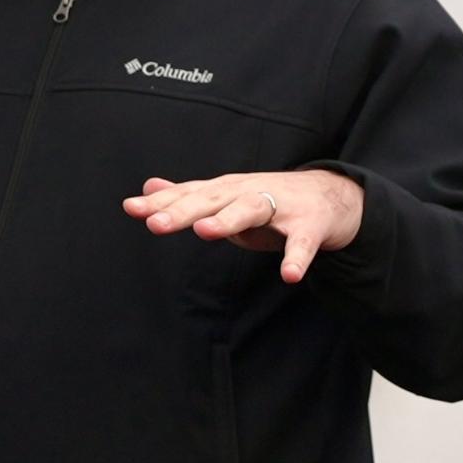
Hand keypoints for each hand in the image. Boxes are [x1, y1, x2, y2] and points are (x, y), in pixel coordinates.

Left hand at [125, 170, 365, 281]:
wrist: (331, 196)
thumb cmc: (271, 200)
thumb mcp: (226, 197)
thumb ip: (188, 195)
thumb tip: (148, 186)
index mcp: (228, 190)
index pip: (190, 194)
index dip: (162, 202)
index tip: (131, 209)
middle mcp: (250, 193)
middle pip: (213, 199)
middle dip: (184, 210)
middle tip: (156, 224)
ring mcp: (281, 208)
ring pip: (252, 210)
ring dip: (229, 219)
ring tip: (206, 232)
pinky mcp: (309, 227)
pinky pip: (302, 244)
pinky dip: (297, 258)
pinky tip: (289, 275)